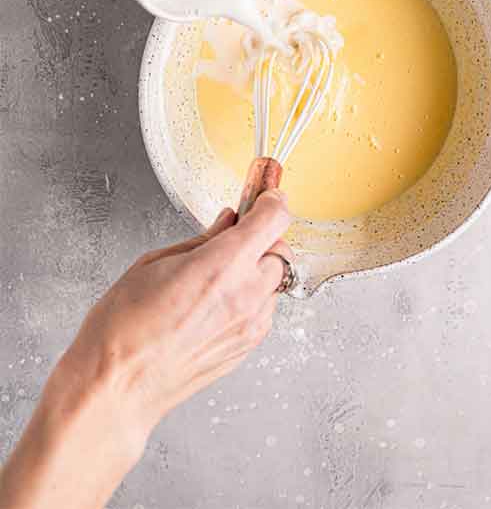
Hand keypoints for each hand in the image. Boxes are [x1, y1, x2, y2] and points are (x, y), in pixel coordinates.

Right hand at [0, 193, 293, 508]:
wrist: (117, 387)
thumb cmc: (123, 328)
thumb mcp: (154, 264)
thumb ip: (201, 240)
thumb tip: (228, 221)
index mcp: (222, 265)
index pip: (274, 218)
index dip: (272, 200)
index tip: (266, 194)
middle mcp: (246, 293)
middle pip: (282, 251)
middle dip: (264, 240)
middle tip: (235, 240)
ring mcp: (251, 323)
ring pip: (276, 282)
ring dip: (258, 271)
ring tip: (217, 277)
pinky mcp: (249, 345)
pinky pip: (265, 309)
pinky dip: (252, 298)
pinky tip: (217, 303)